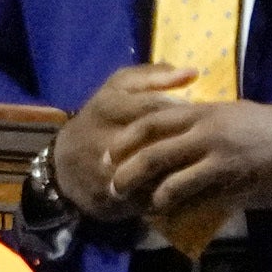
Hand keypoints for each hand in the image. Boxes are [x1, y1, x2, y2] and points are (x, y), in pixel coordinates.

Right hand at [47, 61, 194, 225]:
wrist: (64, 164)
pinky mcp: (113, 198)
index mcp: (107, 107)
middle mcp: (105, 140)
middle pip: (155, 142)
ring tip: (203, 164)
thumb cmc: (102, 118)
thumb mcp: (118, 89)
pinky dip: (174, 193)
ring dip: (182, 170)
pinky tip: (192, 186)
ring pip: (153, 173)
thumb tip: (192, 73)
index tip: (200, 113)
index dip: (181, 110)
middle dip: (184, 142)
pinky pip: (150, 197)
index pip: (152, 106)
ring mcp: (107, 171)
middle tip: (207, 142)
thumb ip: (152, 77)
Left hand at [114, 87, 271, 248]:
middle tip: (113, 187)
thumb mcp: (234, 116)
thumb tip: (183, 140)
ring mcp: (218, 156)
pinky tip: (172, 219)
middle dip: (125, 171)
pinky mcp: (234, 180)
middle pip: (150, 150)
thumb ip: (205, 126)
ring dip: (150, 197)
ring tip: (141, 208)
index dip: (125, 139)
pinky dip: (179, 211)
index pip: (151, 121)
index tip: (109, 154)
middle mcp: (205, 130)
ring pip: (168, 178)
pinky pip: (196, 199)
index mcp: (203, 112)